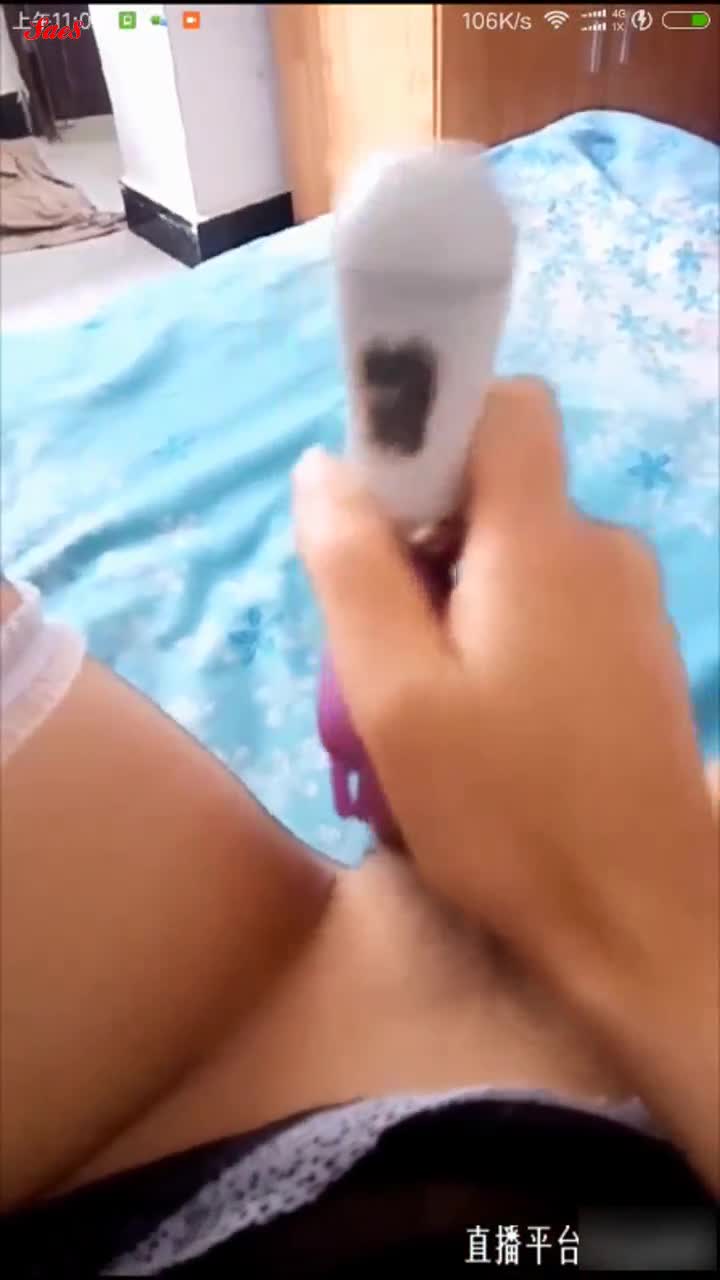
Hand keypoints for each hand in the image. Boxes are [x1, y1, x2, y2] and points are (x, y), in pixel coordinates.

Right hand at [294, 378, 717, 1185]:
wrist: (644, 924)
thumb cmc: (508, 813)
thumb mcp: (395, 694)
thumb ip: (352, 567)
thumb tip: (327, 468)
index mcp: (544, 541)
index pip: (500, 406)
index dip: (430, 428)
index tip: (380, 510)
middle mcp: (601, 551)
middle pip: (495, 495)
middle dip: (423, 548)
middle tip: (384, 652)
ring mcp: (630, 608)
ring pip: (518, 561)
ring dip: (457, 607)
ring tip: (429, 710)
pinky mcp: (637, 660)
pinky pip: (551, 611)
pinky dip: (501, 642)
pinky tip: (483, 732)